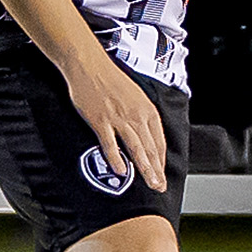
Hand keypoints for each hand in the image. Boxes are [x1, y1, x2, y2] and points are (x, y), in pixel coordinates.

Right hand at [65, 47, 171, 194]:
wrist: (89, 64)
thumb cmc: (110, 79)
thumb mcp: (135, 96)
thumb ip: (141, 116)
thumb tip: (145, 135)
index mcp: (147, 109)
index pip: (159, 141)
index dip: (161, 160)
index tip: (161, 174)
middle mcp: (136, 115)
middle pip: (151, 148)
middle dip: (157, 170)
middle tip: (160, 186)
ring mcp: (119, 118)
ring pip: (136, 148)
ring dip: (145, 168)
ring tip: (150, 183)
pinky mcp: (101, 120)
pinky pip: (111, 143)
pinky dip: (116, 158)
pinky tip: (121, 170)